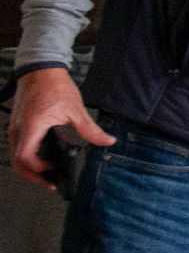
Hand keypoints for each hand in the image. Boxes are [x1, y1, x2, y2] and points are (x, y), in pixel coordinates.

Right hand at [7, 67, 113, 190]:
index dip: (39, 169)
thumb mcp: (75, 110)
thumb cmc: (54, 86)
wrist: (41, 69)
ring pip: (16, 155)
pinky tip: (47, 154)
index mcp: (31, 127)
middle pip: (17, 162)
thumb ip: (90, 129)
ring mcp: (16, 127)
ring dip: (30, 166)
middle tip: (49, 183)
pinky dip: (30, 154)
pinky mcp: (18, 124)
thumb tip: (107, 141)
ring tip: (49, 172)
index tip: (54, 171)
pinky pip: (19, 145)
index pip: (26, 157)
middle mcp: (19, 129)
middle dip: (32, 176)